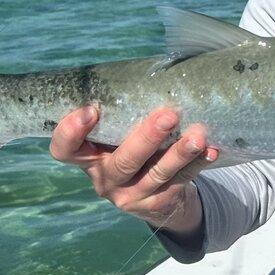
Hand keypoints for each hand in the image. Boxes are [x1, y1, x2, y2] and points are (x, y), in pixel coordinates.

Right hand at [49, 106, 217, 233]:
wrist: (155, 195)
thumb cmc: (132, 147)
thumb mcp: (118, 134)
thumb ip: (122, 114)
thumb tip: (155, 71)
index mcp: (87, 157)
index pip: (65, 150)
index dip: (70, 132)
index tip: (90, 109)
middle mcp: (104, 178)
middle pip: (122, 162)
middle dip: (146, 138)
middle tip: (168, 114)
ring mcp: (131, 195)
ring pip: (156, 174)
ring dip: (179, 153)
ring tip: (198, 135)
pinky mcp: (157, 203)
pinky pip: (180, 182)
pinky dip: (197, 164)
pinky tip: (210, 151)